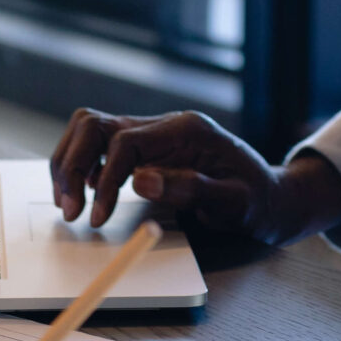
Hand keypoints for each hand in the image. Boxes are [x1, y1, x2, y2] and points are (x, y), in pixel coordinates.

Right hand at [51, 109, 340, 245]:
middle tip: (68, 210)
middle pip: (96, 124)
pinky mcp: (147, 147)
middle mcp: (166, 124)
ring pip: (91, 130)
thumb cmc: (258, 202)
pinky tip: (85, 195)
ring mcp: (154, 133)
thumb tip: (141, 181)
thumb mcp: (234, 203)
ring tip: (69, 204)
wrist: (272, 198)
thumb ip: (191, 190)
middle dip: (73, 164)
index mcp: (187, 129)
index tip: (96, 217)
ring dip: (72, 164)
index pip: (125, 141)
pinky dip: (83, 167)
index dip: (102, 179)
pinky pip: (101, 146)